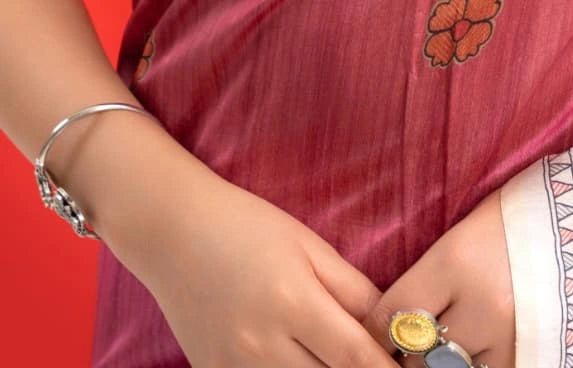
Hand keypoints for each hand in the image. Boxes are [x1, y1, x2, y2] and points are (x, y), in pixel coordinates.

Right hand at [135, 164, 401, 367]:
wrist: (172, 230)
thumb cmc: (247, 226)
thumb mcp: (309, 245)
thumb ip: (354, 290)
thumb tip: (393, 329)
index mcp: (293, 302)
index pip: (356, 358)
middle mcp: (262, 344)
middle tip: (379, 364)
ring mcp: (233, 367)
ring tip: (338, 359)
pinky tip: (302, 363)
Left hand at [361, 187, 514, 367]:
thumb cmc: (527, 212)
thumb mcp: (471, 228)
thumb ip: (432, 272)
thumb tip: (393, 311)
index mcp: (456, 260)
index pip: (391, 314)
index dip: (375, 329)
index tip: (372, 332)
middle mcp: (482, 306)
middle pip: (418, 356)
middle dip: (409, 352)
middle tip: (410, 342)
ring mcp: (513, 339)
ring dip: (444, 365)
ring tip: (448, 345)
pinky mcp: (538, 357)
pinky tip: (477, 353)